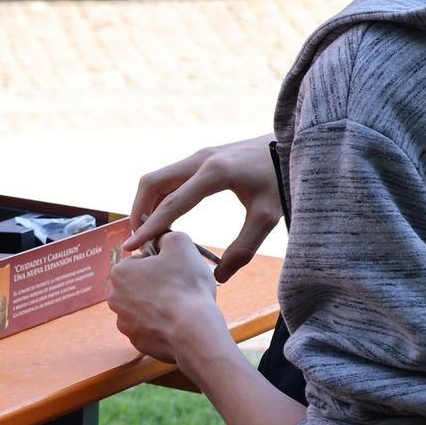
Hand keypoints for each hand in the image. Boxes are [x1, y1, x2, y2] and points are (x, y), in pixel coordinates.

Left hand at [108, 231, 229, 364]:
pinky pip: (149, 328)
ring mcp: (124, 323)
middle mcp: (115, 298)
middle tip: (179, 288)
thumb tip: (158, 240)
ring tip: (179, 307)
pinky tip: (176, 324)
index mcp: (120, 272)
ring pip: (143, 307)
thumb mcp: (180, 243)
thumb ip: (164, 236)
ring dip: (157, 306)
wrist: (195, 331)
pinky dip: (160, 325)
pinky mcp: (137, 342)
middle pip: (139, 285)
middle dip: (156, 285)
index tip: (174, 270)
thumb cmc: (186, 285)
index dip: (159, 263)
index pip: (139, 261)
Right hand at [124, 134, 281, 282]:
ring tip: (149, 233)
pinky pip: (170, 177)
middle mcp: (200, 159)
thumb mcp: (267, 217)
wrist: (294, 146)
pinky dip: (160, 197)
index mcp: (214, 174)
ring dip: (146, 203)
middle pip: (152, 183)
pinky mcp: (203, 157)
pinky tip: (166, 218)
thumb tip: (219, 278)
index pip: (171, 203)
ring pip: (158, 178)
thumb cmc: (283, 180)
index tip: (131, 246)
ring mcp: (199, 155)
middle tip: (138, 241)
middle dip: (138, 212)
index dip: (149, 227)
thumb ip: (244, 247)